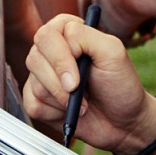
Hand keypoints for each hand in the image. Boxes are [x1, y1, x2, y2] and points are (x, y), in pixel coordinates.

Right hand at [23, 13, 155, 153]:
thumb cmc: (120, 85)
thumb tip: (64, 39)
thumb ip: (87, 36)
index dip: (60, 58)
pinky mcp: (37, 99)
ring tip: (82, 102)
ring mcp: (42, 75)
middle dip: (58, 82)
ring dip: (61, 98)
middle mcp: (51, 50)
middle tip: (77, 91)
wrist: (123, 122)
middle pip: (35, 58)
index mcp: (67, 32)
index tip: (78, 78)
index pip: (47, 35)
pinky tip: (69, 111)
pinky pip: (32, 104)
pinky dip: (53, 113)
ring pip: (34, 83)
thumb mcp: (113, 53)